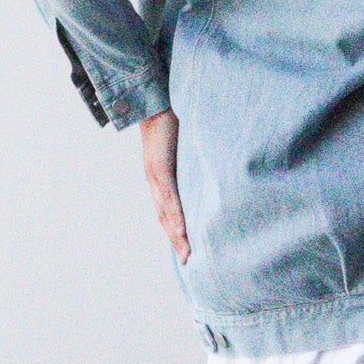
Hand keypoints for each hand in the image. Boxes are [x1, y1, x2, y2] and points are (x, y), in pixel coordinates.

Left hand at [140, 107, 189, 261]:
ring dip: (176, 235)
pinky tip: (181, 229)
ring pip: (166, 212)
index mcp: (161, 177)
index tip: (187, 249)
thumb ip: (191, 160)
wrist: (154, 101)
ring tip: (187, 253)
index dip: (176, 231)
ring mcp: (155, 175)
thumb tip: (209, 167)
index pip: (168, 210)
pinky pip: (168, 195)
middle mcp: (155, 181)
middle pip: (165, 218)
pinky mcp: (158, 167)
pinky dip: (175, 214)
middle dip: (176, 240)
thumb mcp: (182, 145)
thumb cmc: (170, 120)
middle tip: (188, 262)